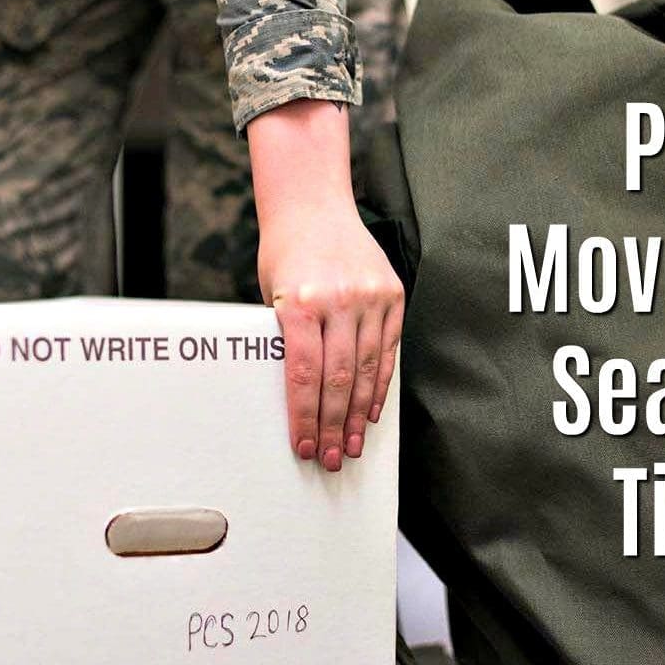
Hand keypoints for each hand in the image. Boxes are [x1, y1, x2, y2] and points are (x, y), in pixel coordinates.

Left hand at [248, 100, 403, 471]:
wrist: (313, 206)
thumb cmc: (285, 253)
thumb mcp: (272, 295)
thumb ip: (286, 340)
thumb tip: (296, 396)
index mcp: (300, 303)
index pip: (303, 376)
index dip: (304, 418)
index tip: (304, 446)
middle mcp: (339, 300)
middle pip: (338, 380)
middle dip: (333, 426)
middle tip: (332, 458)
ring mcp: (370, 297)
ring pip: (367, 370)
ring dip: (358, 415)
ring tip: (352, 445)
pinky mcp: (392, 294)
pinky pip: (387, 350)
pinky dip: (380, 384)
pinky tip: (371, 411)